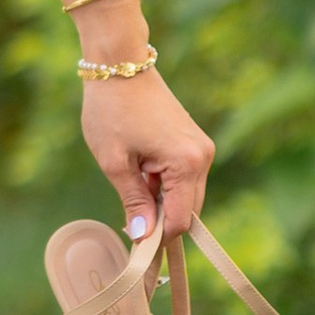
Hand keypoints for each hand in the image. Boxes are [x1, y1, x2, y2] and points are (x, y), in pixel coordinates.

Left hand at [82, 68, 215, 242]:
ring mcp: (201, 148)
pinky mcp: (194, 143)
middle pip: (189, 211)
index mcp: (186, 163)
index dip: (159, 239)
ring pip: (187, 196)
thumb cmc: (112, 110)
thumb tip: (143, 237)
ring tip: (131, 190)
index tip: (136, 250)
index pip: (181, 220)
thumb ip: (133, 201)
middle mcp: (202, 157)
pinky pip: (184, 178)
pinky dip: (164, 186)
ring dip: (162, 203)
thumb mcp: (114, 161)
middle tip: (131, 229)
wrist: (120, 64)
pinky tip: (140, 176)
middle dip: (162, 223)